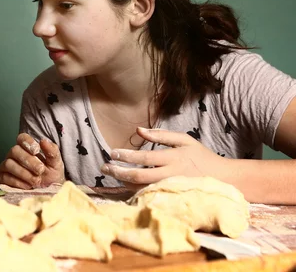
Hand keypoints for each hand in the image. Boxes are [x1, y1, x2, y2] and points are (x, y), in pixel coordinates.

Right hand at [0, 133, 64, 188]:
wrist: (46, 194)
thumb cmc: (50, 176)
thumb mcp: (56, 164)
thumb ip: (52, 151)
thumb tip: (44, 141)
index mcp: (26, 148)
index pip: (21, 138)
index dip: (27, 142)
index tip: (37, 151)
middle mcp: (14, 155)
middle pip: (14, 151)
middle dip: (28, 161)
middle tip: (40, 170)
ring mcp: (6, 166)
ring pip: (8, 164)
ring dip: (23, 173)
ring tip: (36, 180)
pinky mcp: (2, 179)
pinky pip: (5, 177)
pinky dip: (17, 182)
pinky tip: (28, 186)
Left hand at [101, 127, 227, 187]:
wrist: (225, 179)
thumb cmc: (201, 157)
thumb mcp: (184, 140)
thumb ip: (161, 135)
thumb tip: (138, 130)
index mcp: (173, 158)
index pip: (144, 158)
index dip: (126, 156)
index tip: (112, 153)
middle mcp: (171, 175)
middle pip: (139, 176)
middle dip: (119, 172)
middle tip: (104, 167)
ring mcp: (171, 189)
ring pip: (141, 189)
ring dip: (123, 183)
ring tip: (110, 176)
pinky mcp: (171, 199)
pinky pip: (149, 197)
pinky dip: (133, 192)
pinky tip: (123, 187)